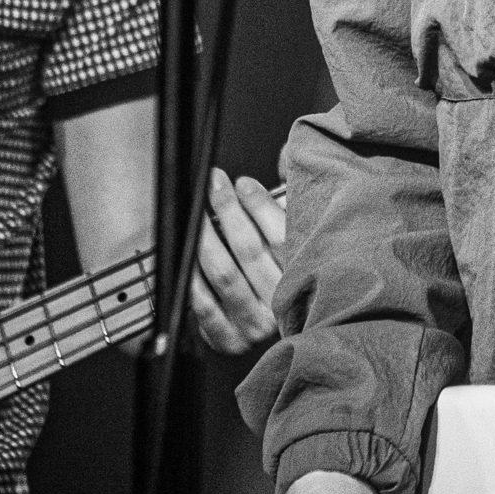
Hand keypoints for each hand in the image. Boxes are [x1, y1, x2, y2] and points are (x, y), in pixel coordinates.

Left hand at [191, 166, 284, 353]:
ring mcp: (255, 326)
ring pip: (224, 273)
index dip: (259, 206)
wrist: (284, 336)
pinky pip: (203, 304)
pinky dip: (192, 275)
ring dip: (205, 236)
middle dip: (227, 210)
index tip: (242, 183)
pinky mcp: (229, 340)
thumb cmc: (286, 277)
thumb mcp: (301, 237)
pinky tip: (186, 251)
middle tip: (213, 185)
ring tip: (196, 210)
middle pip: (250, 250)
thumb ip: (292, 199)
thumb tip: (287, 154)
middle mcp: (283, 305)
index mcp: (308, 278)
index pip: (282, 236)